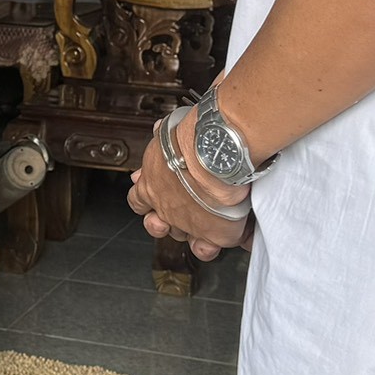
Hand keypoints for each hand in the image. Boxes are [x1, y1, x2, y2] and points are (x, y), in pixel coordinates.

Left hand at [126, 108, 251, 261]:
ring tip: (203, 224)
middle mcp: (166, 208)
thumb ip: (164, 135)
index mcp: (151, 184)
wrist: (217, 149)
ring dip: (192, 233)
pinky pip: (216, 246)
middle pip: (161, 223)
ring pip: (183, 238)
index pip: (139, 200)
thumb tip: (160, 129)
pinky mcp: (214, 233)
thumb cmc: (195, 135)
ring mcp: (188, 223)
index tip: (154, 192)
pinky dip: (224, 241)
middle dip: (168, 219)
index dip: (146, 200)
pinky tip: (234, 232)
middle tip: (180, 209)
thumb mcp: (170, 130)